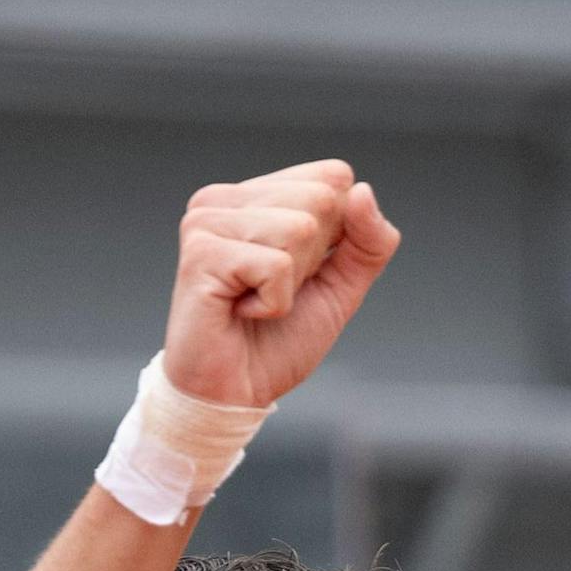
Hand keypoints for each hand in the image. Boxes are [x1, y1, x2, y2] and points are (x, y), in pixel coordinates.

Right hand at [158, 161, 402, 408]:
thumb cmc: (279, 340)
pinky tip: (242, 312)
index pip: (334, 176)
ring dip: (293, 283)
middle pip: (321, 200)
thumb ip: (368, 242)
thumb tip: (362, 191)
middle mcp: (227, 199)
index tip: (299, 271)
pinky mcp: (201, 252)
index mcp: (258, 195)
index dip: (339, 234)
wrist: (234, 393)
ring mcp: (208, 221)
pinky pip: (277, 266)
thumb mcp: (342, 286)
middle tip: (273, 289)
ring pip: (299, 229)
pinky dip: (275, 303)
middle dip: (315, 260)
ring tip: (254, 300)